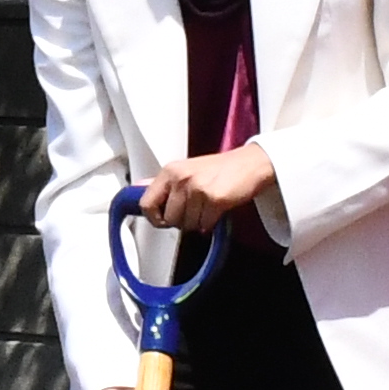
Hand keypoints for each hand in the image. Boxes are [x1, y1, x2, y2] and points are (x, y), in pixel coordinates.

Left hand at [136, 142, 278, 231]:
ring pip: (187, 225)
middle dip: (182, 221)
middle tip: (195, 209)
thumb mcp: (186, 170)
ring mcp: (198, 188)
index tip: (163, 220)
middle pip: (169, 219)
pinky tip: (217, 209)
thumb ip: (163, 183)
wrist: (251, 164)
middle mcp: (181, 179)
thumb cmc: (219, 169)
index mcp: (170, 171)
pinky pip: (204, 226)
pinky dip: (211, 223)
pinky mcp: (215, 199)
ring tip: (207, 207)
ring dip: (198, 222)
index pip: (146, 203)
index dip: (154, 217)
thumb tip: (137, 188)